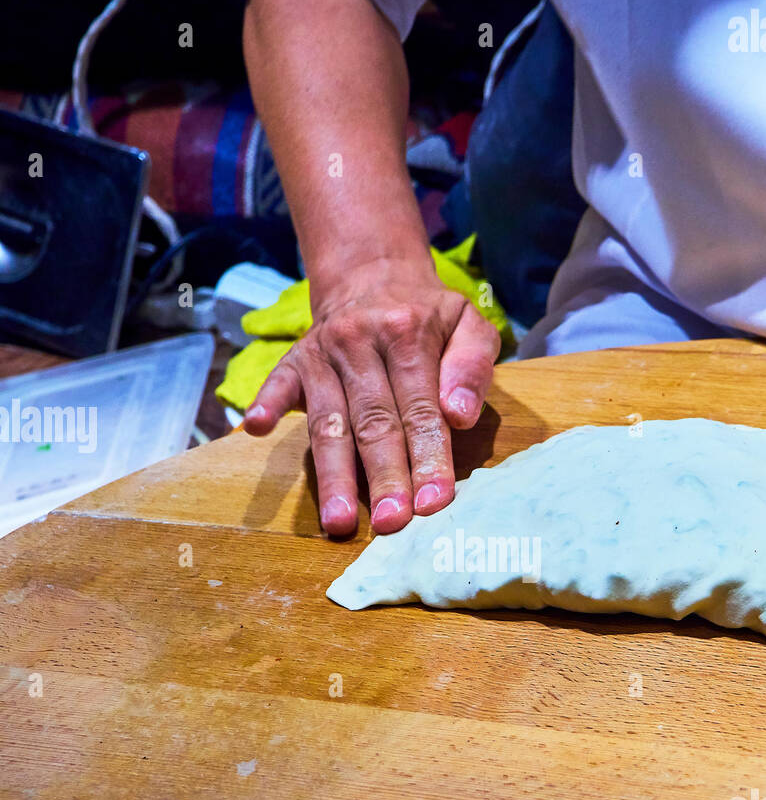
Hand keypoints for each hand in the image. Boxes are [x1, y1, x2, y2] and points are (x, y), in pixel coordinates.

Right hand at [242, 258, 499, 534]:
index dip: (428, 458)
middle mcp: (361, 343)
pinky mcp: (295, 360)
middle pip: (374, 423)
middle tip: (392, 525)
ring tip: (338, 521)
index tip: (433, 504)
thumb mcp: (469, 322)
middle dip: (384, 477)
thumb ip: (473, 366)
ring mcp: (323, 353)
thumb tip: (460, 416)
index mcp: (409, 334)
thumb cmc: (428, 314)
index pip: (421, 410)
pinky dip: (266, 404)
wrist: (372, 274)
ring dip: (334, 474)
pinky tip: (258, 429)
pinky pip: (277, 384)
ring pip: (329, 422)